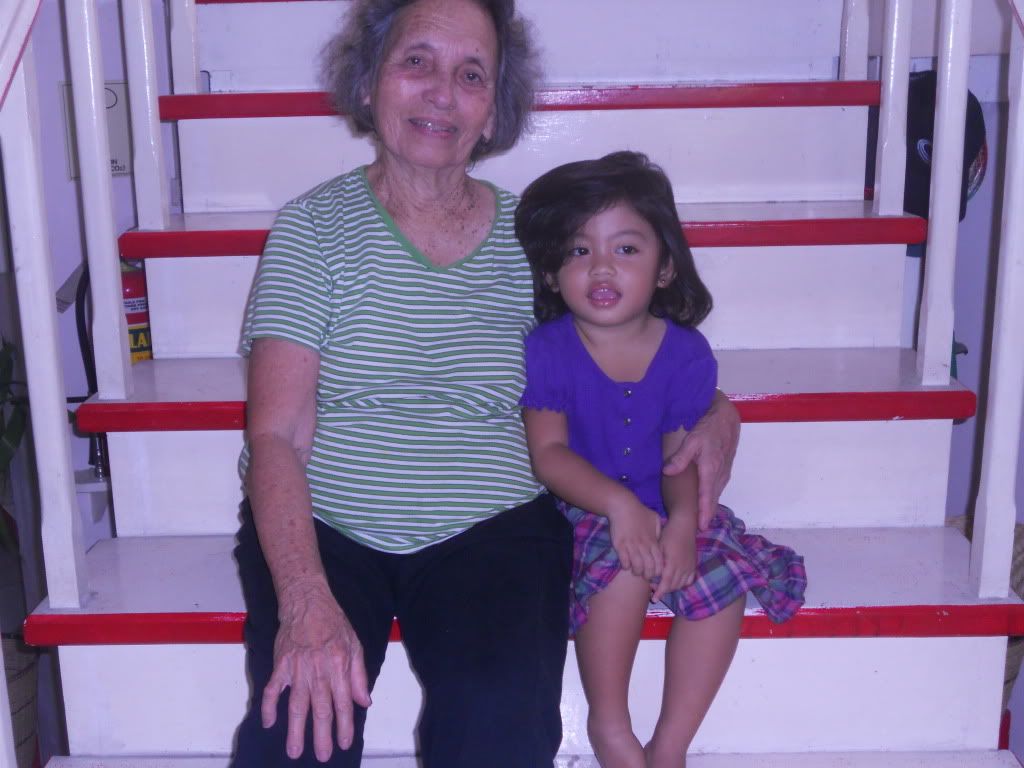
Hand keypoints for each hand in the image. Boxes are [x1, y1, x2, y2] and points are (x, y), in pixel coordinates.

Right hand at [263, 581, 371, 761]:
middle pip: (320, 708)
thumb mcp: (355, 644)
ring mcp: (297, 668)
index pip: (344, 702)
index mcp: (339, 665)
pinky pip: (272, 689)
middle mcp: (318, 670)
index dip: (344, 725)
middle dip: (322, 735)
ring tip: (294, 750)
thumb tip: (365, 702)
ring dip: (295, 729)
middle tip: (322, 756)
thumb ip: (359, 675)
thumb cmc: (333, 622)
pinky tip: (268, 723)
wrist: (307, 602)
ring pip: (296, 704)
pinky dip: (268, 706)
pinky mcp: (280, 664)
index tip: (344, 743)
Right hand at [607, 497, 663, 579]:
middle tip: (645, 575)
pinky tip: (626, 565)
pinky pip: (624, 561)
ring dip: (637, 572)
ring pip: (637, 567)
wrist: (623, 506)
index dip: (658, 571)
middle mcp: (643, 546)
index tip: (655, 572)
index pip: (659, 562)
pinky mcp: (620, 545)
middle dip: (648, 575)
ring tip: (635, 571)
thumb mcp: (654, 519)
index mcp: (653, 541)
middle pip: (649, 567)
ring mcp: (631, 546)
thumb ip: (659, 531)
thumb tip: (660, 539)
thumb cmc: (639, 511)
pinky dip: (625, 566)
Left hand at [651, 519, 696, 602]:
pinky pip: (689, 579)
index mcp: (673, 563)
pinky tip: (675, 582)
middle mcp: (683, 567)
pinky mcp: (694, 565)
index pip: (666, 583)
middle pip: (674, 585)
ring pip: (681, 584)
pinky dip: (682, 583)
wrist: (685, 526)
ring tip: (663, 586)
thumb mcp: (660, 547)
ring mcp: (690, 566)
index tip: (654, 599)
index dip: (660, 592)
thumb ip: (657, 563)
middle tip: (654, 590)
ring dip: (672, 587)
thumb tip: (651, 576)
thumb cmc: (669, 534)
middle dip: (664, 590)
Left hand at [662, 392, 739, 529]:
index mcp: (711, 470)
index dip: (704, 513)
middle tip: (697, 530)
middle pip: (713, 500)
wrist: (727, 419)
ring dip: (709, 508)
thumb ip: (681, 457)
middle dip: (706, 516)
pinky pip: (718, 489)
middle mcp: (720, 475)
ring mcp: (724, 473)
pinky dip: (712, 498)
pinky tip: (706, 503)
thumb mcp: (693, 440)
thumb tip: (668, 472)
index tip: (701, 527)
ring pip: (716, 495)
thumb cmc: (708, 428)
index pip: (707, 497)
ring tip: (700, 521)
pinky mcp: (725, 470)